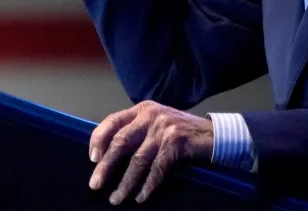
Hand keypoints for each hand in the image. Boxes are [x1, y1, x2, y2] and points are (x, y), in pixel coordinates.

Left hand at [88, 100, 213, 205]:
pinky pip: (157, 169)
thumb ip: (136, 131)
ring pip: (138, 160)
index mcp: (142, 109)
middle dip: (106, 166)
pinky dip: (147, 185)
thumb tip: (107, 155)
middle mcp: (151, 115)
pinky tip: (140, 197)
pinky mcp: (177, 143)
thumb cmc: (181, 133)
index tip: (92, 159)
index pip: (112, 121)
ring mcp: (164, 128)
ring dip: (125, 182)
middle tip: (95, 184)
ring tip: (116, 198)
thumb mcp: (156, 123)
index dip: (98, 139)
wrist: (214, 135)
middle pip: (121, 142)